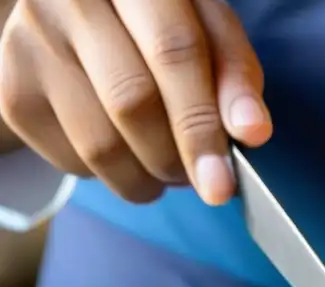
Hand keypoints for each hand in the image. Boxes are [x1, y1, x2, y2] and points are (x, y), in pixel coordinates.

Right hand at [0, 0, 270, 204]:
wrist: (84, 15)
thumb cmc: (163, 26)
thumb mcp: (209, 33)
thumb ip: (235, 76)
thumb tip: (252, 132)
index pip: (173, 54)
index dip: (201, 126)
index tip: (221, 184)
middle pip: (132, 102)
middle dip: (176, 160)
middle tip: (203, 181)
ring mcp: (30, 41)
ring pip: (98, 143)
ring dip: (147, 179)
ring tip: (170, 170)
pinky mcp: (12, 88)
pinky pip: (71, 159)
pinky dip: (112, 176)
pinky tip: (128, 154)